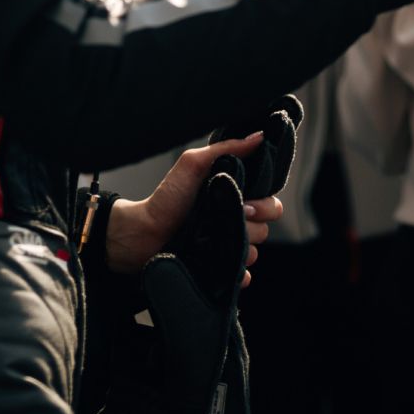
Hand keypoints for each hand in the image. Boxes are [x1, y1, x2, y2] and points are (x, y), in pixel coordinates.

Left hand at [104, 133, 281, 286]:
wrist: (143, 234)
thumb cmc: (167, 198)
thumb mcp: (192, 165)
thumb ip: (226, 149)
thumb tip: (259, 136)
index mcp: (232, 197)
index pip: (270, 202)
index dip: (264, 204)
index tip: (246, 203)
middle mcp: (233, 222)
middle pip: (266, 228)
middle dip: (254, 225)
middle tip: (234, 218)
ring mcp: (227, 247)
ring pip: (255, 252)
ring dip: (241, 249)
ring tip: (217, 241)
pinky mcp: (219, 270)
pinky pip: (242, 277)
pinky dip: (238, 275)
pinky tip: (225, 267)